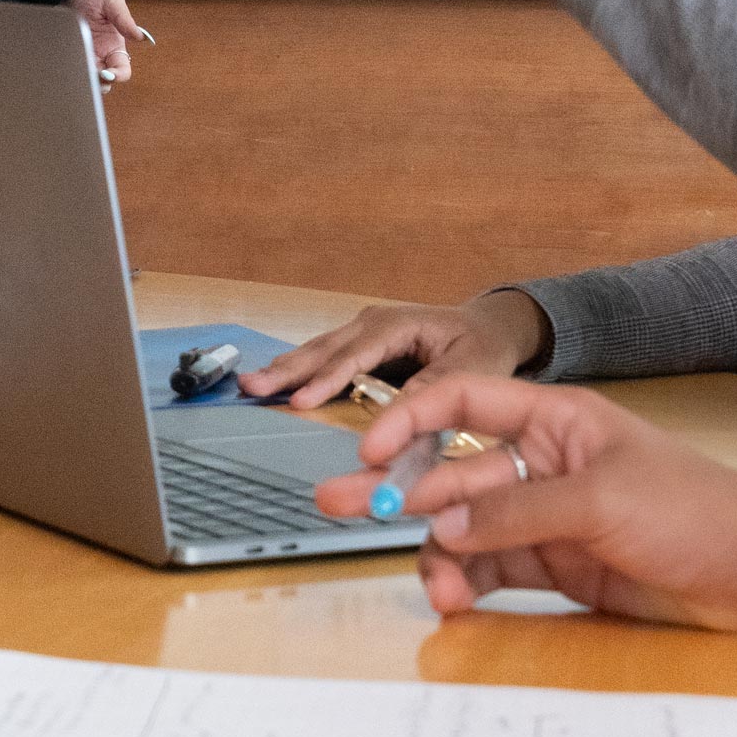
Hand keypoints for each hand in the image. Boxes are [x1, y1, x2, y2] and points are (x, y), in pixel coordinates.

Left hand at [66, 0, 148, 83]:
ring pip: (88, 80)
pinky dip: (70, 73)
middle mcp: (101, 56)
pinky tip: (67, 67)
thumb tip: (139, 36)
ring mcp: (85, 57)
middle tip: (90, 76)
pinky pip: (72, 71)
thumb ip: (124, 19)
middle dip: (99, 84)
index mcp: (115, 46)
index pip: (123, 70)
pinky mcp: (69, 56)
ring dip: (84, 80)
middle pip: (105, 82)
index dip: (118, 76)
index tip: (108, 73)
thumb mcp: (112, 2)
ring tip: (78, 72)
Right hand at [240, 292, 546, 407]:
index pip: (356, 355)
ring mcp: (363, 331)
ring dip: (285, 370)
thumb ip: (433, 388)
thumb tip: (398, 414)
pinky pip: (324, 358)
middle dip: (287, 370)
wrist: (486, 327)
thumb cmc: (481, 346)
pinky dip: (298, 371)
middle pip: (324, 348)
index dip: (327, 380)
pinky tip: (274, 383)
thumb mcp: (471, 368)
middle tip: (251, 387)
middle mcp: (373, 322)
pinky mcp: (359, 345)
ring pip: (318, 351)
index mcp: (398, 324)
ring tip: (250, 385)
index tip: (302, 402)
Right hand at [313, 376, 736, 627]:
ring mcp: (547, 517)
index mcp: (555, 420)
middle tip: (337, 506)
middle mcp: (542, 463)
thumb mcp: (601, 500)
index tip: (368, 449)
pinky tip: (455, 599)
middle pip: (452, 472)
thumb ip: (515, 512)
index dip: (410, 419)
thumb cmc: (698, 510)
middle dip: (396, 491)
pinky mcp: (558, 565)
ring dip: (437, 551)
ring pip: (465, 528)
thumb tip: (439, 522)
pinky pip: (492, 569)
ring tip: (433, 584)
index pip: (464, 403)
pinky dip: (467, 583)